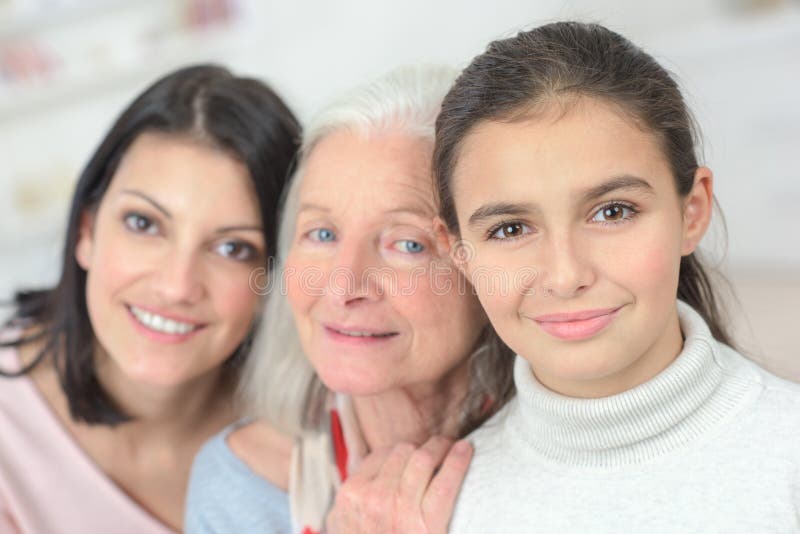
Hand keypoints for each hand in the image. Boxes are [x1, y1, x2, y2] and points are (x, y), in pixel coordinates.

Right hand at [325, 436, 472, 533]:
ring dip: (441, 447)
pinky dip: (458, 461)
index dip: (402, 452)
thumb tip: (358, 487)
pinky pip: (446, 481)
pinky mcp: (428, 523)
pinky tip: (466, 451)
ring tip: (454, 446)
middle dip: (423, 447)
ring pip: (423, 459)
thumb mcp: (344, 530)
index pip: (381, 456)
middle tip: (439, 447)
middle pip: (404, 452)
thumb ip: (349, 508)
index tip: (415, 454)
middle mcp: (372, 497)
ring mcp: (400, 508)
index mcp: (351, 497)